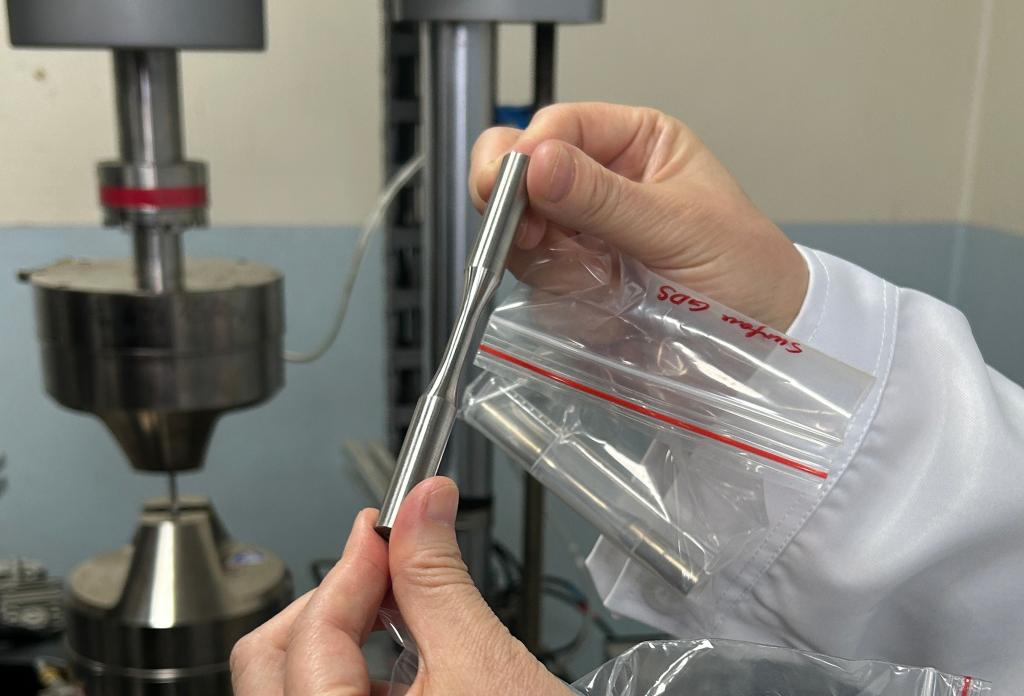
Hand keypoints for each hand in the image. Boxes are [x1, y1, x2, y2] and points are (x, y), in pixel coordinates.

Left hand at [230, 477, 567, 695]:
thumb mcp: (485, 665)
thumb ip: (440, 578)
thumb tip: (425, 503)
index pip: (311, 633)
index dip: (350, 566)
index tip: (385, 528)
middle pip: (268, 661)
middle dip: (329, 601)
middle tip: (384, 569)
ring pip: (285, 688)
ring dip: (336, 637)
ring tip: (398, 616)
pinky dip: (347, 676)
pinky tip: (398, 666)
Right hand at [470, 102, 807, 329]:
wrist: (764, 338)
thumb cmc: (745, 266)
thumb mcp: (679, 225)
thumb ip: (604, 198)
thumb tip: (539, 163)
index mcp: (631, 143)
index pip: (556, 128)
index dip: (527, 152)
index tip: (516, 184)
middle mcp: (597, 183)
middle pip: (519, 175)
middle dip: (516, 205)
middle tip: (526, 234)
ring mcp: (580, 234)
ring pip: (519, 232)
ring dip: (547, 260)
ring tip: (600, 280)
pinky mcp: (573, 280)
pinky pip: (537, 281)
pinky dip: (560, 296)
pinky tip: (602, 303)